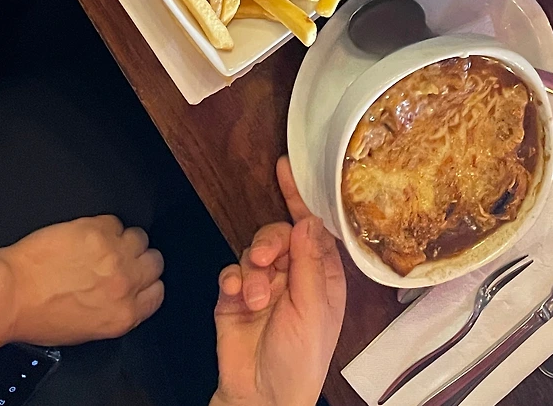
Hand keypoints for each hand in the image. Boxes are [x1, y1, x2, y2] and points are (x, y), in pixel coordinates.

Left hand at [0, 215, 164, 344]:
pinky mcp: (96, 230)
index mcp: (122, 316)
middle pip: (154, 261)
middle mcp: (123, 285)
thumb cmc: (37, 315)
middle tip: (118, 260)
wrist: (11, 294)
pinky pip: (114, 221)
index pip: (157, 293)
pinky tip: (85, 237)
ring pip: (139, 237)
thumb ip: (114, 311)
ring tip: (101, 246)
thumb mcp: (85, 330)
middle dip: (138, 259)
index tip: (136, 278)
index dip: (146, 283)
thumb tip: (122, 295)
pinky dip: (103, 227)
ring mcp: (112, 254)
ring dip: (123, 240)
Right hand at [213, 157, 345, 405]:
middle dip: (270, 242)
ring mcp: (262, 285)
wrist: (261, 398)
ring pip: (253, 251)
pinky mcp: (234, 297)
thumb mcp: (312, 310)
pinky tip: (236, 294)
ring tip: (255, 298)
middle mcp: (293, 276)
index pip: (313, 229)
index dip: (301, 200)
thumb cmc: (300, 359)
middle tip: (266, 260)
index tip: (287, 170)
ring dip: (253, 271)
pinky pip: (231, 272)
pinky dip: (233, 279)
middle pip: (279, 235)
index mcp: (321, 277)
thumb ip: (309, 263)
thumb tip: (308, 219)